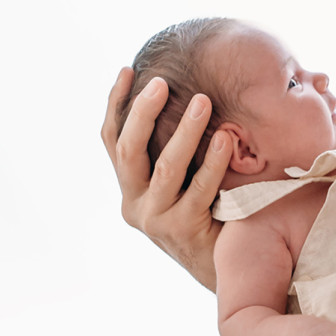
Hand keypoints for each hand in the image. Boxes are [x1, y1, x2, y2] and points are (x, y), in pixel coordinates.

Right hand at [101, 68, 231, 290]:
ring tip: (204, 101)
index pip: (111, 140)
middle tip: (162, 83)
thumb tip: (184, 93)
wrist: (221, 264)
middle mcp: (134, 203)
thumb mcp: (180, 179)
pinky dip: (212, 161)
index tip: (128, 71)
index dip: (116, 104)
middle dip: (142, 113)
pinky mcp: (183, 230)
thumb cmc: (206, 210)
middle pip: (128, 151)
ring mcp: (156, 218)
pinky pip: (199, 189)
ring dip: (184, 131)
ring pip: (165, 169)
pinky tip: (224, 138)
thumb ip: (172, 149)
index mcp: (128, 186)